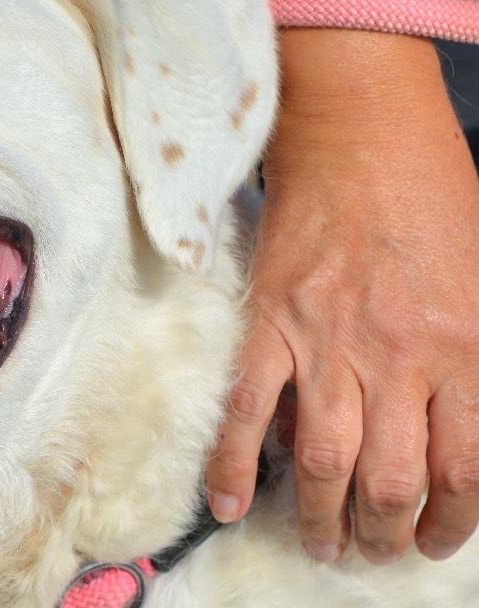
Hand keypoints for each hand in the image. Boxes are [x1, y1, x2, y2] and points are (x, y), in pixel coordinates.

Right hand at [205, 24, 478, 563]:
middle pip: (392, 481)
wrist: (359, 135)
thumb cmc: (432, 196)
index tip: (433, 540)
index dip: (451, 523)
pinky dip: (233, 463)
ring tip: (319, 543)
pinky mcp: (270, 322)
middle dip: (380, 533)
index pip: (466, 471)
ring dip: (320, 518)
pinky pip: (248, 409)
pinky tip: (229, 504)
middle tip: (369, 548)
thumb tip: (439, 426)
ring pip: (324, 461)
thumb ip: (469, 361)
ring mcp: (328, 343)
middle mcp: (399, 358)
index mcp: (466, 347)